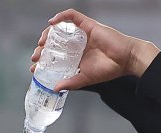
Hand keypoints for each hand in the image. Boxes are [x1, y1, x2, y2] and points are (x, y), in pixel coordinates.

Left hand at [31, 9, 160, 90]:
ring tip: (41, 42)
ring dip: (48, 34)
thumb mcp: (86, 78)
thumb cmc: (110, 69)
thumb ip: (71, 82)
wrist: (125, 59)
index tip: (34, 66)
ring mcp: (82, 34)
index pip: (55, 56)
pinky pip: (72, 16)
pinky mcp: (88, 24)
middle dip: (43, 48)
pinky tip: (52, 23)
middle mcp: (77, 44)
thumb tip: (55, 88)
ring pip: (60, 29)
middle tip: (36, 55)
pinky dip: (61, 17)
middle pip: (54, 42)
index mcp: (76, 57)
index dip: (43, 60)